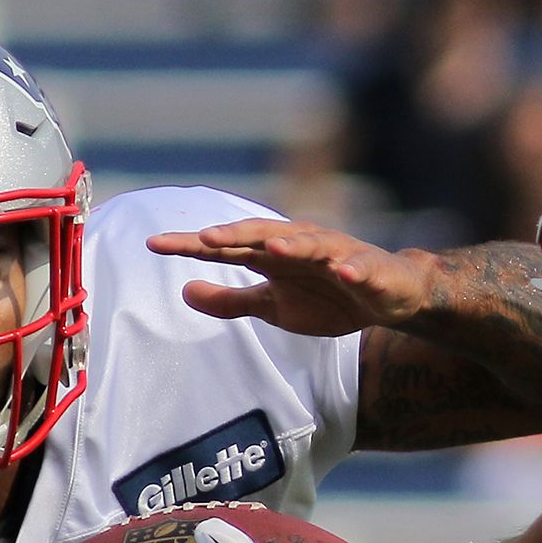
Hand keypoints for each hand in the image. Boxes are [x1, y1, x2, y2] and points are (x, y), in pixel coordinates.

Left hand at [147, 219, 435, 337]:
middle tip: (204, 238)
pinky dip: (352, 268)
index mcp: (271, 255)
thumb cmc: (327, 297)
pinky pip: (359, 267)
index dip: (191, 246)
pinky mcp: (367, 269)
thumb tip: (184, 292)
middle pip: (261, 235)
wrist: (387, 297)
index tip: (154, 244)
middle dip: (235, 235)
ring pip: (310, 244)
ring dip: (291, 244)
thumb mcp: (273, 306)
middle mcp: (298, 246)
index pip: (225, 248)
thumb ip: (231, 301)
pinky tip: (344, 273)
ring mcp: (335, 254)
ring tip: (270, 247)